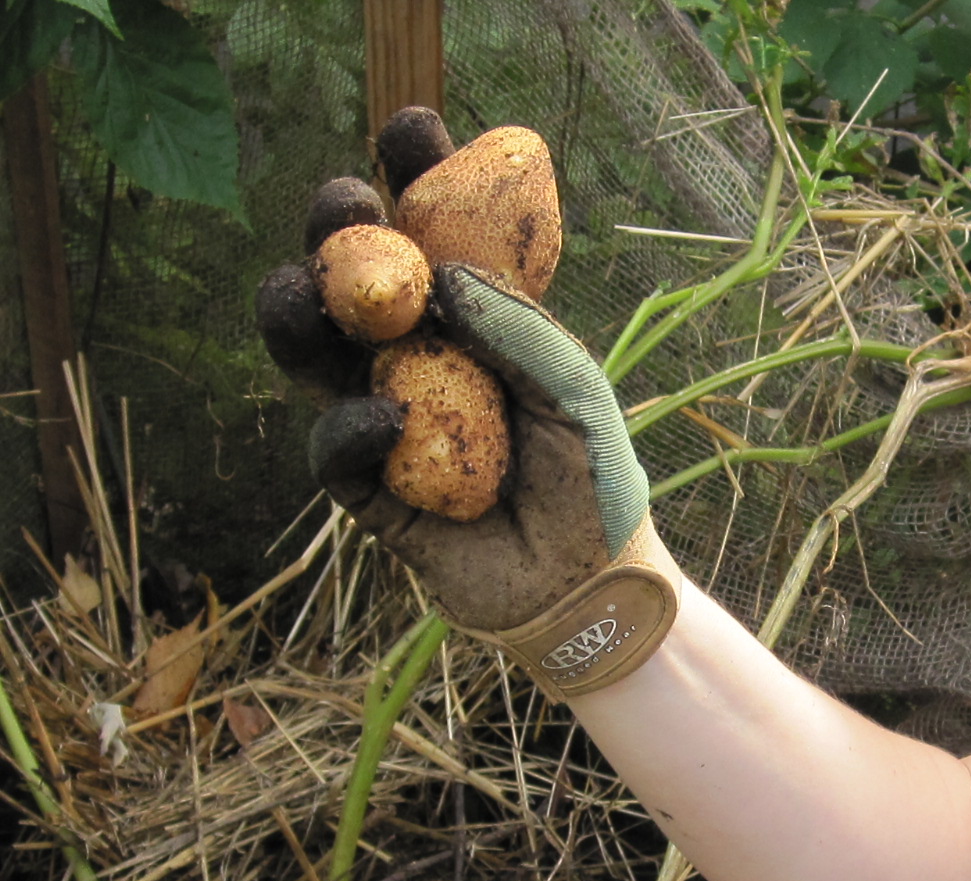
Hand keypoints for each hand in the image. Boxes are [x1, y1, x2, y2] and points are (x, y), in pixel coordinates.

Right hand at [257, 109, 679, 698]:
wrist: (590, 587)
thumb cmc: (596, 480)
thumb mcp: (572, 390)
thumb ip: (515, 330)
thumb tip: (442, 274)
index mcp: (474, 328)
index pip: (434, 243)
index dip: (414, 183)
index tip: (407, 131)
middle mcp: (421, 365)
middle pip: (356, 286)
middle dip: (338, 236)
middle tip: (341, 206)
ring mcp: (388, 424)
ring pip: (317, 356)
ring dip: (301, 316)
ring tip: (307, 294)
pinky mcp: (370, 492)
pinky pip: (333, 446)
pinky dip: (351, 427)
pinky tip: (388, 419)